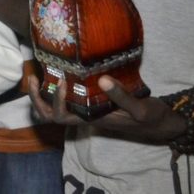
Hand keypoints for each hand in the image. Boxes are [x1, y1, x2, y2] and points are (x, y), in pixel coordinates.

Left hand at [29, 75, 187, 142]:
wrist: (160, 123)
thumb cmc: (151, 117)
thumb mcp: (141, 108)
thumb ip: (122, 97)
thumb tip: (102, 80)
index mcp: (92, 119)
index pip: (62, 117)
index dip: (56, 102)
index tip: (63, 81)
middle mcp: (83, 115)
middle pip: (50, 115)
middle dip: (36, 99)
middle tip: (32, 77)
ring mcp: (85, 109)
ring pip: (53, 108)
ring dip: (40, 94)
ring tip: (36, 74)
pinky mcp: (90, 101)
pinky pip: (65, 98)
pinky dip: (55, 87)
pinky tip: (57, 70)